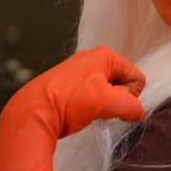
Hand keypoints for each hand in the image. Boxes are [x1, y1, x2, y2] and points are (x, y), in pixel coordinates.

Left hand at [10, 46, 145, 137]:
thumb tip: (138, 113)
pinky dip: (90, 110)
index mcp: (103, 55)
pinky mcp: (70, 90)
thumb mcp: (107, 101)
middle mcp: (91, 61)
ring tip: (86, 112)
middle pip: (122, 85)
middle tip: (98, 108)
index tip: (112, 102)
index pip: (137, 78)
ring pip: (107, 95)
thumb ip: (131, 106)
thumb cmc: (65, 101)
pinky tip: (78, 115)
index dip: (130, 96)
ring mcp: (79, 75)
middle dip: (116, 102)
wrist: (33, 113)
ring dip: (103, 108)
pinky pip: (93, 100)